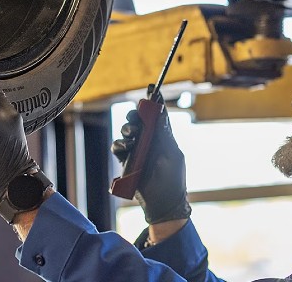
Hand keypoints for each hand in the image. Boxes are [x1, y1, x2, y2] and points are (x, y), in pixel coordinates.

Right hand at [111, 101, 190, 223]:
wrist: (163, 203)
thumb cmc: (173, 179)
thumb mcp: (173, 154)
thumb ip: (164, 134)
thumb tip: (160, 112)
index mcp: (164, 137)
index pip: (158, 115)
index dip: (155, 101)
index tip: (152, 88)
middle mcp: (150, 141)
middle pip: (139, 120)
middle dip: (135, 115)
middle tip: (136, 117)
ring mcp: (137, 151)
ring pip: (127, 132)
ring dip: (128, 130)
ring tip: (133, 137)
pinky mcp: (127, 162)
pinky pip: (118, 147)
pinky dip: (120, 144)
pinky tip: (126, 147)